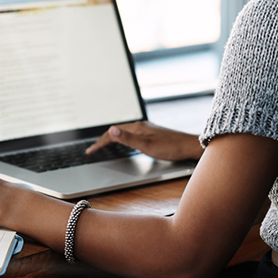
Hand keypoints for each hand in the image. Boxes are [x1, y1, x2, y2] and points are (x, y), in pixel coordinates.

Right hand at [86, 121, 202, 161]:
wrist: (188, 146)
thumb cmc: (170, 147)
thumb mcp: (146, 145)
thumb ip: (128, 139)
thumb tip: (111, 130)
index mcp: (137, 127)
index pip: (112, 134)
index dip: (99, 143)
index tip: (89, 152)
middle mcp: (141, 126)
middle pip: (116, 132)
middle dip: (103, 140)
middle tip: (93, 149)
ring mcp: (147, 129)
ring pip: (124, 133)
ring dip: (112, 139)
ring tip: (104, 146)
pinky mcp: (152, 134)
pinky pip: (131, 135)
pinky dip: (122, 140)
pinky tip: (126, 144)